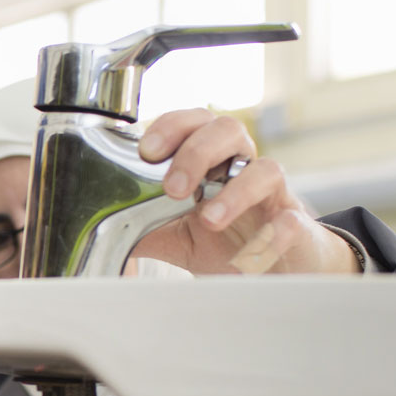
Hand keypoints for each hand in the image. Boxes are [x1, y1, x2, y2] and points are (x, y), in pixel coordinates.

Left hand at [130, 109, 359, 274]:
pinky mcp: (295, 227)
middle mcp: (242, 168)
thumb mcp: (176, 235)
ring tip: (209, 219)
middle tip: (173, 188)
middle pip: (228, 131)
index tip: (146, 150)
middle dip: (196, 152)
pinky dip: (277, 231)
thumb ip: (143, 228)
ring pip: (265, 170)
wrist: (277, 270)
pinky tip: (258, 246)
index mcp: (211, 161)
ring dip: (235, 191)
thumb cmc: (228, 241)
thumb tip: (99, 228)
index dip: (171, 127)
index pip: (193, 124)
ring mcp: (272, 196)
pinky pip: (294, 220)